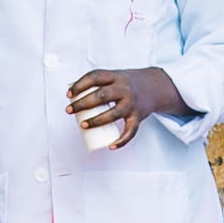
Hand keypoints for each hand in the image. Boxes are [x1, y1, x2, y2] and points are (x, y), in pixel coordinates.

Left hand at [67, 65, 189, 147]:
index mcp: (115, 77)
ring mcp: (132, 103)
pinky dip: (121, 141)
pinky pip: (130, 131)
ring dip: (96, 120)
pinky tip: (110, 145)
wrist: (154, 87)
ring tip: (83, 125)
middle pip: (102, 95)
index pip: (95, 77)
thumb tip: (72, 95)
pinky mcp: (138, 117)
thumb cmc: (127, 84)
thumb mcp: (113, 77)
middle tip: (70, 110)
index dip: (80, 85)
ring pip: (114, 114)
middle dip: (83, 104)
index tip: (69, 95)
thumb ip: (96, 82)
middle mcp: (124, 89)